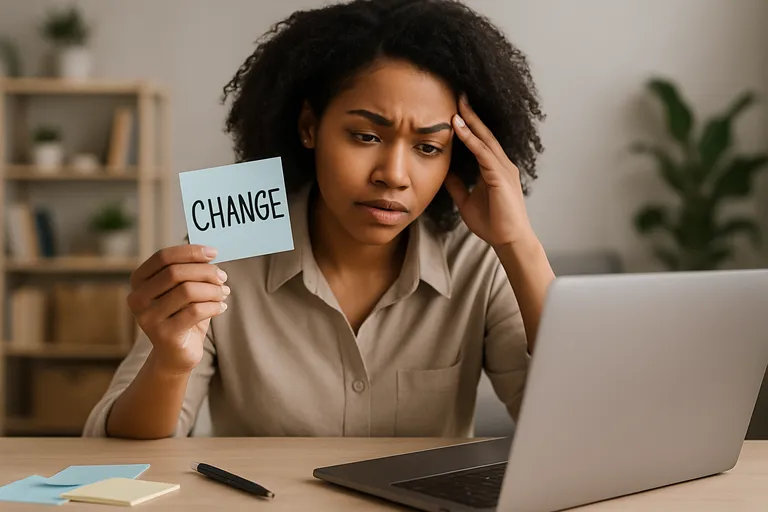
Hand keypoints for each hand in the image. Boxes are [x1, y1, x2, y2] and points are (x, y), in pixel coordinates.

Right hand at [127, 245, 228, 373]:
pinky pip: (195, 312)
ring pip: (187, 291)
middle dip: (205, 272)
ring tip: (224, 293)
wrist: (175, 355)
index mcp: (138, 281)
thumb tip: (210, 253)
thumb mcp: (182, 290)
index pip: (163, 257)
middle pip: (175, 273)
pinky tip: (222, 307)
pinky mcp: (164, 335)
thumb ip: (190, 271)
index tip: (214, 252)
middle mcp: (137, 299)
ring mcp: (148, 318)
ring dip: (212, 290)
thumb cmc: (182, 315)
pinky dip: (214, 306)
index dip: (190, 252)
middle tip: (223, 277)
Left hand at [444, 95, 535, 249]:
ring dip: (470, 121)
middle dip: (471, 113)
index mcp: (495, 169)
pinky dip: (470, 139)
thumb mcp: (466, 201)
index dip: (468, 124)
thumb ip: (457, 185)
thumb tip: (444, 173)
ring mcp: (503, 169)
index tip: (455, 109)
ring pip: (484, 139)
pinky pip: (483, 153)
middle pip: (484, 133)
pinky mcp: (501, 177)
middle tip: (458, 94)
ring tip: (456, 104)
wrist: (509, 240)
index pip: (480, 140)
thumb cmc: (492, 223)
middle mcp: (502, 164)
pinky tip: (458, 127)